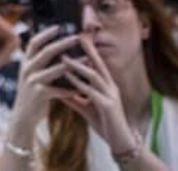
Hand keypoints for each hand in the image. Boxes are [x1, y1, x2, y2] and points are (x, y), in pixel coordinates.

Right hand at [7, 26, 81, 129]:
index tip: (58, 27)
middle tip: (77, 38)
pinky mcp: (40, 94)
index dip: (45, 34)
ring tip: (86, 60)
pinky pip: (59, 89)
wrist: (23, 117)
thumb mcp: (31, 76)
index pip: (34, 43)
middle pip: (46, 52)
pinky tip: (82, 87)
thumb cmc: (32, 94)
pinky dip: (72, 88)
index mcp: (26, 63)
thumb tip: (57, 51)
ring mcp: (32, 82)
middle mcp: (27, 69)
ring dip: (73, 65)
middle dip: (63, 44)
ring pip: (55, 69)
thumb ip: (39, 64)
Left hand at [55, 38, 135, 153]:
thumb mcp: (86, 107)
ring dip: (79, 65)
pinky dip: (79, 84)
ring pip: (94, 75)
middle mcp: (110, 87)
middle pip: (99, 64)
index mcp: (107, 85)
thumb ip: (73, 97)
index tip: (79, 37)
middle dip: (88, 50)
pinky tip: (68, 78)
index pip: (97, 64)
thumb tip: (57, 88)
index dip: (89, 51)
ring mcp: (111, 96)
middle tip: (75, 36)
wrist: (119, 142)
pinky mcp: (108, 106)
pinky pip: (92, 92)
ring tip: (64, 56)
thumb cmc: (104, 122)